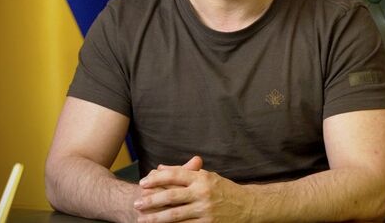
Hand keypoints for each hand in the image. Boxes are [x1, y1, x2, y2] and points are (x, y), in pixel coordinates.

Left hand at [135, 157, 252, 222]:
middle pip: (171, 195)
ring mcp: (205, 210)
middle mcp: (202, 193)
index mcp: (201, 178)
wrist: (248, 206)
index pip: (174, 175)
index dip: (156, 178)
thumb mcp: (207, 176)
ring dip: (156, 218)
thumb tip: (160, 168)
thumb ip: (184, 172)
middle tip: (136, 202)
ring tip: (142, 219)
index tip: (143, 182)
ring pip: (175, 215)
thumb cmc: (225, 190)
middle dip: (151, 200)